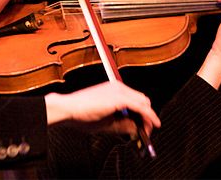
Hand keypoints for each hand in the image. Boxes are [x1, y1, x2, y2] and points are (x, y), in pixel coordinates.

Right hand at [45, 81, 160, 135]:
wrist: (68, 108)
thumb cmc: (80, 114)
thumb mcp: (105, 121)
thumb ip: (122, 124)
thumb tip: (136, 129)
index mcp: (113, 90)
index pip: (134, 99)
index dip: (141, 113)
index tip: (143, 125)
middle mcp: (118, 87)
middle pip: (142, 100)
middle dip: (147, 116)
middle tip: (147, 130)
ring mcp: (119, 91)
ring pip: (144, 103)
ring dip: (148, 118)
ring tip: (148, 131)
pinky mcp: (120, 99)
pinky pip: (141, 108)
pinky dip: (149, 117)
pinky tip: (152, 125)